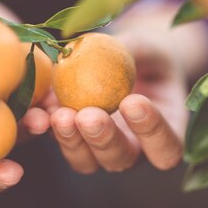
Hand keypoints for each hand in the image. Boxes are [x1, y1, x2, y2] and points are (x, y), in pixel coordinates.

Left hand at [49, 30, 188, 173]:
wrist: (121, 61)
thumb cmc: (146, 54)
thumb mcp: (147, 46)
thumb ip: (134, 50)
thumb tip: (113, 47)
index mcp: (167, 132)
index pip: (166, 146)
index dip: (152, 131)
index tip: (133, 100)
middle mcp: (135, 150)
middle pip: (121, 159)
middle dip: (103, 139)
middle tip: (88, 115)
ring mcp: (101, 150)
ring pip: (87, 161)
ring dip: (72, 140)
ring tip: (61, 114)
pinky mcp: (72, 140)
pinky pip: (59, 142)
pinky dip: (47, 128)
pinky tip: (39, 110)